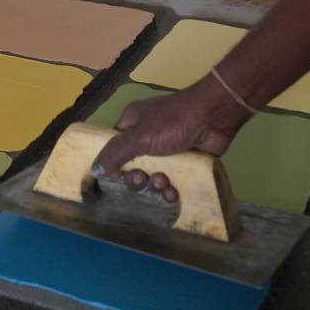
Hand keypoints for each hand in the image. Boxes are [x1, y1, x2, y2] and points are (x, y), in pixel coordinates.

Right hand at [92, 75, 250, 200]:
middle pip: (134, 165)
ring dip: (157, 185)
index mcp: (134, 123)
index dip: (115, 163)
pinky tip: (175, 192)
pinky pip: (173, 180)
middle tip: (143, 179)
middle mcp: (149, 135)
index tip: (118, 176)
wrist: (213, 117)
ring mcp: (168, 148)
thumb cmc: (173, 121)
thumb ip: (116, 154)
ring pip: (153, 175)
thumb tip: (95, 169)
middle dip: (138, 177)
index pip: (115, 147)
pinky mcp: (185, 160)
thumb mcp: (139, 137)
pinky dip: (172, 189)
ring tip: (165, 183)